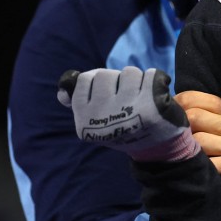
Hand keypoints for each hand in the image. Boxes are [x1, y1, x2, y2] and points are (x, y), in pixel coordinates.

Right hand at [57, 66, 200, 162]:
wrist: (158, 148)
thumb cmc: (125, 127)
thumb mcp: (96, 121)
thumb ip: (79, 102)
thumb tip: (62, 89)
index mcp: (84, 122)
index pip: (83, 80)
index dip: (98, 82)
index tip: (108, 96)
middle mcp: (103, 117)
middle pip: (105, 74)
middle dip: (117, 80)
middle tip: (126, 99)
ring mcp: (128, 111)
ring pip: (129, 72)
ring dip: (137, 80)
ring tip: (141, 98)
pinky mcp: (152, 105)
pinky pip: (151, 74)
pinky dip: (156, 80)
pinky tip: (156, 95)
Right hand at [174, 91, 220, 174]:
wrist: (172, 174)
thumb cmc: (195, 136)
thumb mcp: (196, 119)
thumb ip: (209, 113)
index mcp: (173, 113)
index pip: (189, 100)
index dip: (214, 103)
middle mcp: (171, 129)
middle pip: (196, 118)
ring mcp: (175, 150)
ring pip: (200, 140)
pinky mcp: (183, 171)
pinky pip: (202, 165)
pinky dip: (219, 163)